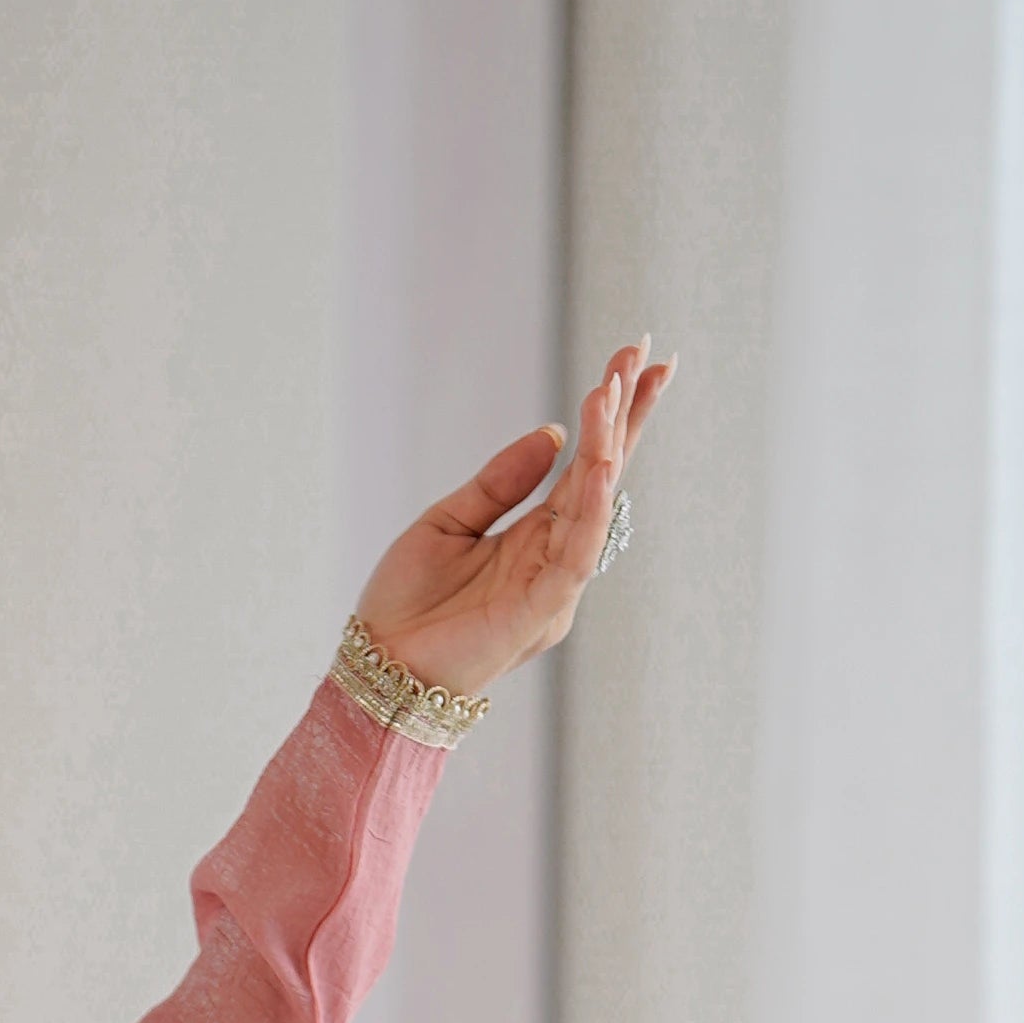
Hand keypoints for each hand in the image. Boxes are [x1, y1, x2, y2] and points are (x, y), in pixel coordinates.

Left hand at [354, 335, 672, 702]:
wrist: (376, 668)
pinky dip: (590, 511)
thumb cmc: (407, 604)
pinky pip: (577, 557)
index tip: (634, 360)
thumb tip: (553, 433)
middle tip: (647, 353)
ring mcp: (552, 587)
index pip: (586, 465)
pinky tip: (597, 467)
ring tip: (613, 390)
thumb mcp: (448, 521)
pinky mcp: (540, 614)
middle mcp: (554, 557)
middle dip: (627, 416)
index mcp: (535, 535)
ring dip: (607, 447)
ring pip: (594, 508)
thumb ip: (499, 481)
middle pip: (604, 476)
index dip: (612, 416)